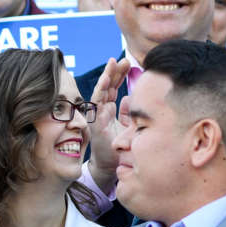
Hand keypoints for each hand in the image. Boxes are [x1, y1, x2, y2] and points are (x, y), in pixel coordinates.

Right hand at [85, 58, 131, 193]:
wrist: (110, 167)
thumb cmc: (119, 148)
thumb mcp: (128, 126)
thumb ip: (128, 112)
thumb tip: (130, 97)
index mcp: (110, 110)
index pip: (114, 89)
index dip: (120, 76)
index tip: (128, 63)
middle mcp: (102, 111)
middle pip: (108, 87)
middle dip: (115, 72)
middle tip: (124, 60)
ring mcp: (97, 115)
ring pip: (101, 91)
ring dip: (107, 76)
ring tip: (113, 63)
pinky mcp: (95, 122)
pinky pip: (97, 103)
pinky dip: (101, 90)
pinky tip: (106, 78)